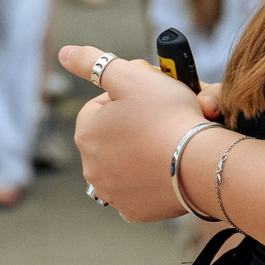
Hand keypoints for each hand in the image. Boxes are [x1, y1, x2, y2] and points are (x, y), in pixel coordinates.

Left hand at [60, 43, 220, 222]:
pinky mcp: (134, 211)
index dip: (126, 98)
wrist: (200, 162)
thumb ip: (93, 62)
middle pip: (111, 136)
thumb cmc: (167, 115)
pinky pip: (139, 190)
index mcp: (86, 133)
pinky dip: (150, 180)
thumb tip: (64, 53)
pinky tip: (167, 169)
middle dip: (131, 126)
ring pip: (123, 164)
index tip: (149, 98)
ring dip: (138, 153)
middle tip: (162, 120)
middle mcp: (91, 167)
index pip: (100, 106)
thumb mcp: (130, 75)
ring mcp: (112, 193)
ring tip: (166, 143)